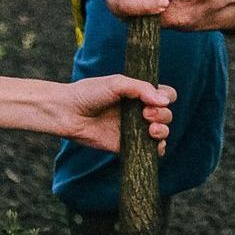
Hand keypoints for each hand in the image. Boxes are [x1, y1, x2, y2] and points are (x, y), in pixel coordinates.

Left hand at [58, 75, 174, 153]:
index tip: (155, 99)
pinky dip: (157, 149)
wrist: (68, 112)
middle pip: (166, 114)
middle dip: (162, 115)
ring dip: (163, 131)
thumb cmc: (89, 93)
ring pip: (162, 133)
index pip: (165, 94)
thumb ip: (141, 89)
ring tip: (150, 129)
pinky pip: (149, 151)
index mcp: (138, 93)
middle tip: (145, 114)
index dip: (166, 97)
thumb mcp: (116, 83)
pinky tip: (153, 145)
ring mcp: (134, 129)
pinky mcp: (126, 146)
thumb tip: (165, 100)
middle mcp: (138, 111)